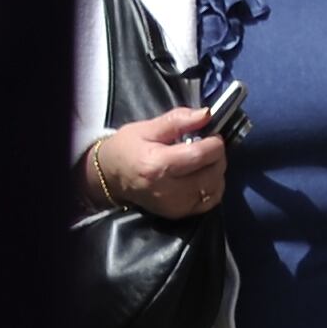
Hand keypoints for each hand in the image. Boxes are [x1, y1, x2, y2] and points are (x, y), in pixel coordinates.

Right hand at [83, 106, 226, 219]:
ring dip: (216, 171)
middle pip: (212, 173)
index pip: (201, 155)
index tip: (211, 135)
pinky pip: (210, 200)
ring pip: (215, 187)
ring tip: (202, 162)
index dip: (214, 143)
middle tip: (206, 147)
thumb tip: (207, 114)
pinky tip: (201, 177)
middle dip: (217, 157)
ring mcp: (174, 205)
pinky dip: (212, 187)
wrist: (110, 177)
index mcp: (157, 165)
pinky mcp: (178, 213)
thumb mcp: (147, 128)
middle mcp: (167, 189)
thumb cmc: (127, 148)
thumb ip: (178, 120)